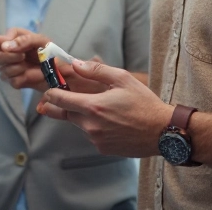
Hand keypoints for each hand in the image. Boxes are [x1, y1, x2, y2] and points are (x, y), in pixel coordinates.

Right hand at [0, 30, 47, 91]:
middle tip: (22, 56)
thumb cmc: (51, 52)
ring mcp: (9, 68)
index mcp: (12, 39)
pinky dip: (22, 78)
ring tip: (28, 65)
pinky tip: (28, 74)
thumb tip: (4, 47)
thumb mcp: (41, 41)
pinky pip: (11, 80)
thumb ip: (24, 41)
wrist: (59, 71)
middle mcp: (8, 52)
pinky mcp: (14, 81)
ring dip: (17, 68)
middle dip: (9, 57)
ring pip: (3, 70)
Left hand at [37, 60, 171, 157]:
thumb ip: (96, 71)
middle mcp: (90, 125)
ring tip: (101, 107)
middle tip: (56, 97)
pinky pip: (91, 135)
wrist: (162, 132)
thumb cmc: (145, 103)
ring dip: (81, 115)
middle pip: (65, 113)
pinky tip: (110, 121)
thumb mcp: (123, 79)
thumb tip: (76, 64)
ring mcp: (96, 139)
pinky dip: (94, 126)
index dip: (51, 92)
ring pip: (79, 124)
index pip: (59, 99)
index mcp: (93, 106)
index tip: (49, 87)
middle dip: (61, 104)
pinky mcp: (103, 149)